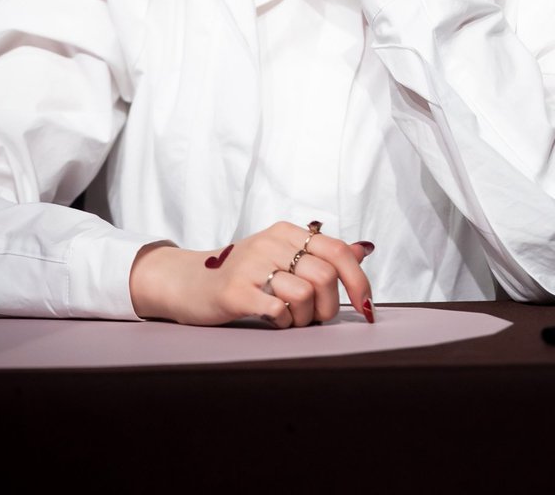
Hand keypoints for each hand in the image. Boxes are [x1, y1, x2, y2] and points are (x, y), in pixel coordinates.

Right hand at [129, 221, 374, 327]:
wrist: (188, 281)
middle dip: (327, 308)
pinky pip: (278, 310)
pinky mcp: (235, 292)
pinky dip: (284, 322)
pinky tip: (273, 319)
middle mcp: (270, 243)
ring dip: (304, 318)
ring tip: (288, 317)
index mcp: (286, 232)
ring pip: (305, 295)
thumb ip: (321, 253)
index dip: (359, 281)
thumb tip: (362, 250)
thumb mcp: (281, 254)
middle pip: (325, 278)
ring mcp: (252, 266)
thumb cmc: (242, 273)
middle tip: (311, 317)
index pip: (337, 251)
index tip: (366, 307)